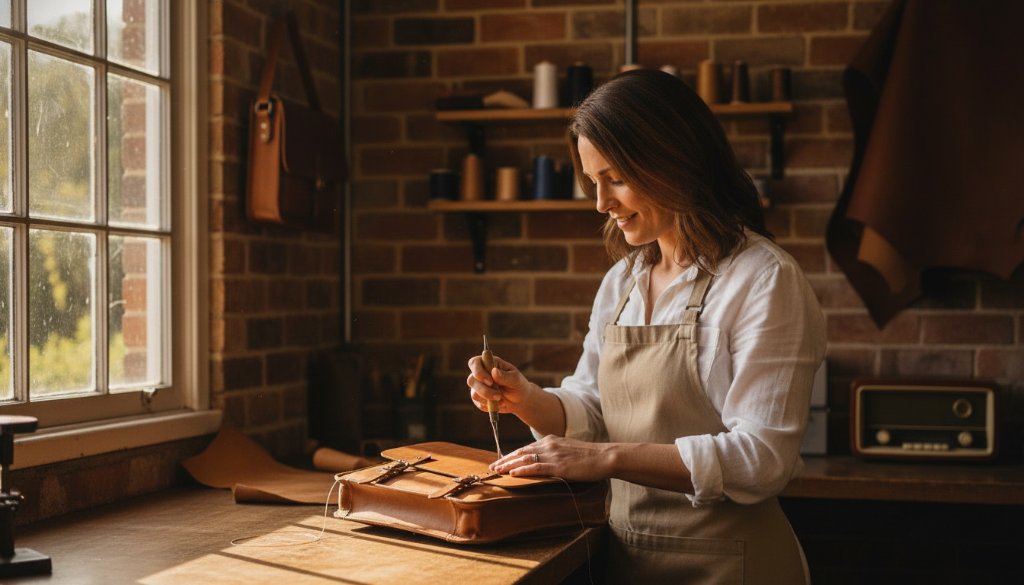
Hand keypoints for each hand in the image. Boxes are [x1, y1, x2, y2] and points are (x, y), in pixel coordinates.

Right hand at [466, 353, 534, 415]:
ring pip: (474, 394)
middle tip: (499, 395)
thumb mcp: (516, 379)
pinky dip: (490, 405)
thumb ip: (505, 376)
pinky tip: (499, 404)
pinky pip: (478, 403)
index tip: (490, 381)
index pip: (474, 363)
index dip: (478, 371)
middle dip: (484, 390)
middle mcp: (481, 374)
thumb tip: (494, 371)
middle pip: (471, 380)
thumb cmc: (518, 385)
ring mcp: (478, 386)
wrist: (520, 400)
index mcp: (489, 363)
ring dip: (488, 399)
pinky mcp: (479, 399)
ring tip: (501, 399)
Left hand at [489, 435, 610, 481]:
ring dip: (508, 465)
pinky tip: (512, 474)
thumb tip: (545, 462)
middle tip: (492, 467)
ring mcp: (553, 455)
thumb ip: (556, 453)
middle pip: (521, 452)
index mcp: (551, 440)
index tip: (500, 461)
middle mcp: (549, 445)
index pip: (526, 448)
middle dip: (505, 460)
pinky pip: (536, 467)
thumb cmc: (590, 457)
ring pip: (524, 459)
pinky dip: (522, 470)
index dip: (512, 455)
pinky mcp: (558, 465)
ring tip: (496, 470)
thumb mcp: (569, 450)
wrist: (604, 456)